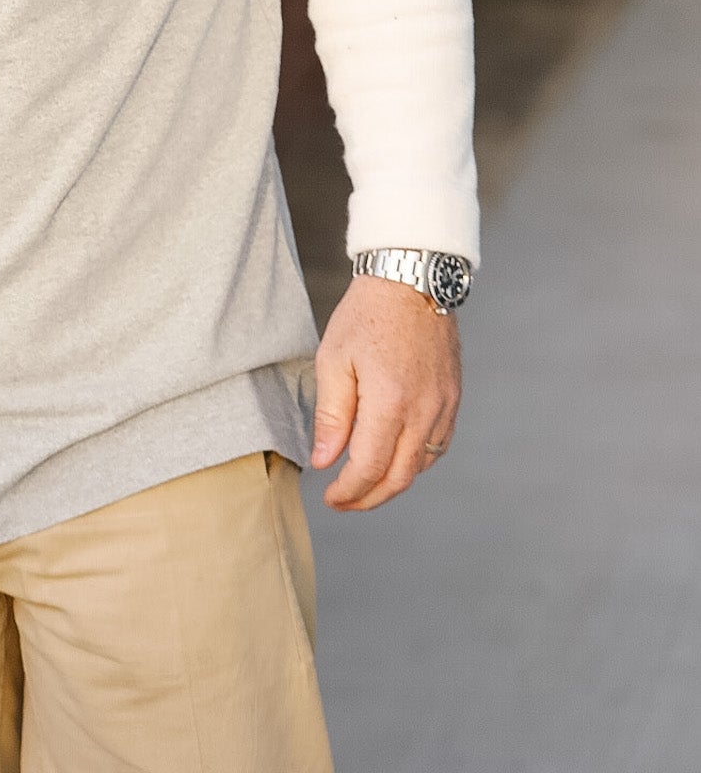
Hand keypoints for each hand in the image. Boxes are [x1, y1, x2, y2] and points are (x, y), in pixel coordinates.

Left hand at [311, 275, 461, 510]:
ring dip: (393, 481)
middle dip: (369, 498)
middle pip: (399, 478)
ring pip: (421, 466)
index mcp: (390, 402)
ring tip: (365, 482)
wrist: (411, 278)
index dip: (348, 492)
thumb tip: (324, 461)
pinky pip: (438, 446)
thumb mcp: (334, 358)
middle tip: (345, 501)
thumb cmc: (367, 313)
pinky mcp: (453, 398)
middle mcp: (424, 411)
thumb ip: (332, 415)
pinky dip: (416, 461)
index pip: (369, 468)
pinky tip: (395, 457)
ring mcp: (444, 406)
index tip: (330, 497)